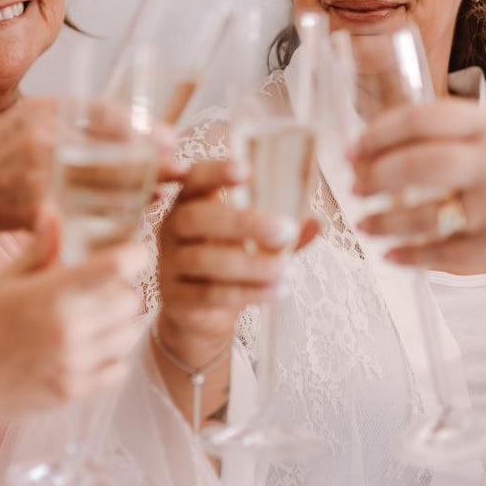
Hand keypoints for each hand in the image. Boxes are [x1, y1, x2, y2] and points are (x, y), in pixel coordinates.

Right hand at [0, 98, 183, 240]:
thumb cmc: (6, 153)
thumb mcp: (36, 121)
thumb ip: (82, 121)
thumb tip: (148, 130)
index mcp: (44, 110)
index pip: (105, 114)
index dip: (142, 130)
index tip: (171, 141)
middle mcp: (42, 138)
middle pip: (111, 152)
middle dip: (151, 164)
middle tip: (180, 172)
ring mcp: (37, 175)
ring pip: (103, 187)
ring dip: (137, 192)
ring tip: (161, 194)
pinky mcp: (34, 210)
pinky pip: (84, 216)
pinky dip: (110, 219)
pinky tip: (130, 221)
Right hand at [0, 207, 146, 429]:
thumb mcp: (1, 281)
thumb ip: (39, 249)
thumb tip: (54, 210)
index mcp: (51, 295)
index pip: (117, 267)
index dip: (133, 254)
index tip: (132, 251)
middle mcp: (69, 331)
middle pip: (130, 301)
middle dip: (121, 288)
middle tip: (101, 286)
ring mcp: (73, 366)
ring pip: (128, 335)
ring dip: (118, 322)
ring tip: (93, 316)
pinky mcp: (71, 394)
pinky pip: (117, 370)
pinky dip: (112, 357)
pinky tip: (89, 347)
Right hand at [154, 159, 316, 366]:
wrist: (199, 314)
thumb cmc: (227, 264)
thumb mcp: (252, 242)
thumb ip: (279, 231)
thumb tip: (316, 223)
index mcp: (189, 202)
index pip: (195, 179)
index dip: (216, 173)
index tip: (245, 170)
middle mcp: (172, 228)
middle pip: (196, 218)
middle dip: (242, 222)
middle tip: (285, 229)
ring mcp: (169, 264)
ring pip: (205, 260)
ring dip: (252, 265)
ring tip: (288, 270)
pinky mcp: (174, 298)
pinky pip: (210, 294)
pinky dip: (248, 292)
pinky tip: (277, 290)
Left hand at [352, 100, 485, 281]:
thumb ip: (467, 132)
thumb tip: (402, 133)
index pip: (421, 119)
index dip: (379, 132)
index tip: (356, 145)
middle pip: (415, 165)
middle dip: (375, 175)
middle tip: (354, 182)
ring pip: (422, 216)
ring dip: (384, 221)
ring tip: (362, 221)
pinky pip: (443, 253)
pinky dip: (412, 255)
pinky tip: (391, 253)